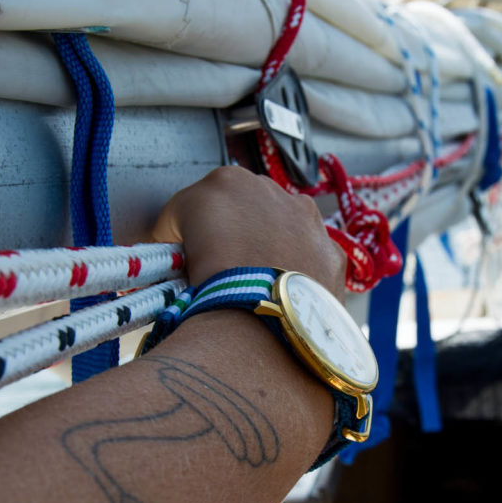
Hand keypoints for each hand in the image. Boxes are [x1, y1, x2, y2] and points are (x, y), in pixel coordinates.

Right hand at [152, 166, 346, 299]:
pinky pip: (311, 259)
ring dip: (271, 248)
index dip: (192, 233)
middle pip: (246, 212)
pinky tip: (285, 292)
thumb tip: (172, 251)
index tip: (190, 258)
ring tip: (256, 283)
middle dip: (235, 234)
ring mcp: (309, 220)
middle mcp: (274, 190)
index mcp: (227, 181)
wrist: (261, 321)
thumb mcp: (169, 249)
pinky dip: (298, 271)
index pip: (201, 204)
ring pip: (284, 230)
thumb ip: (171, 239)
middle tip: (223, 270)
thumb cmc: (211, 281)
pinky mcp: (332, 253)